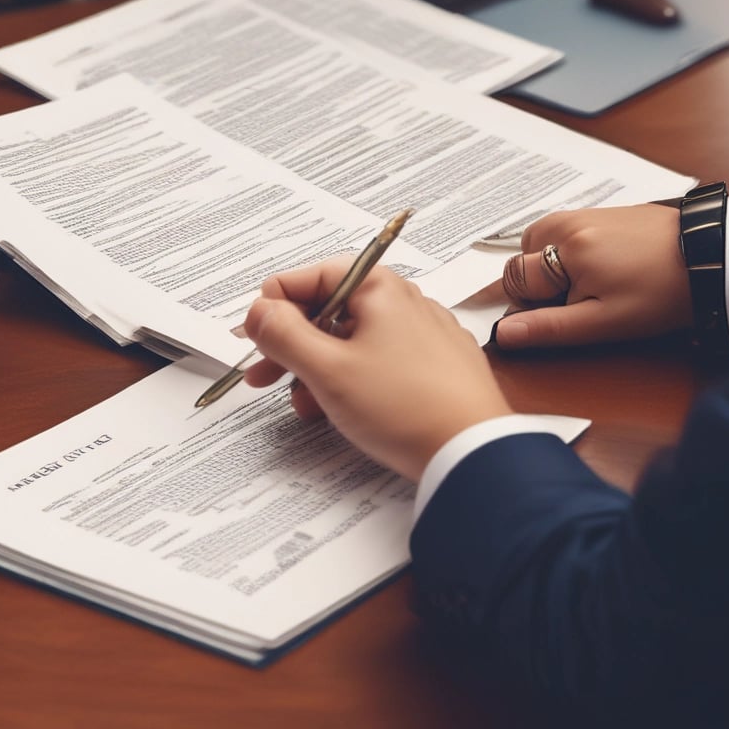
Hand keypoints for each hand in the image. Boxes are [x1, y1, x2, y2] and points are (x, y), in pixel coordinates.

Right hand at [243, 258, 511, 482]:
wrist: (474, 451)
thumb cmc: (406, 407)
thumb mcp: (327, 370)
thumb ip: (283, 334)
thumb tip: (258, 310)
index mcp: (379, 288)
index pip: (309, 277)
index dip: (274, 308)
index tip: (253, 339)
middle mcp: (405, 301)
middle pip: (330, 310)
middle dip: (292, 345)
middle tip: (262, 375)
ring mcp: (424, 334)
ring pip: (354, 340)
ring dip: (319, 368)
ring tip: (304, 405)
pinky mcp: (435, 367)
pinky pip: (381, 362)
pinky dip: (353, 380)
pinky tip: (341, 409)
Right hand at [486, 204, 691, 349]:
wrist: (708, 258)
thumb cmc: (659, 293)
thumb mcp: (601, 322)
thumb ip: (548, 327)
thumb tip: (502, 333)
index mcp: (564, 248)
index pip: (514, 279)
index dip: (530, 304)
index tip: (560, 314)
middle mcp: (568, 222)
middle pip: (524, 259)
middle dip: (541, 283)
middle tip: (583, 300)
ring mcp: (584, 212)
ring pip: (542, 245)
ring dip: (554, 267)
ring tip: (595, 283)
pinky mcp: (600, 211)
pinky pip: (565, 234)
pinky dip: (571, 253)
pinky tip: (604, 267)